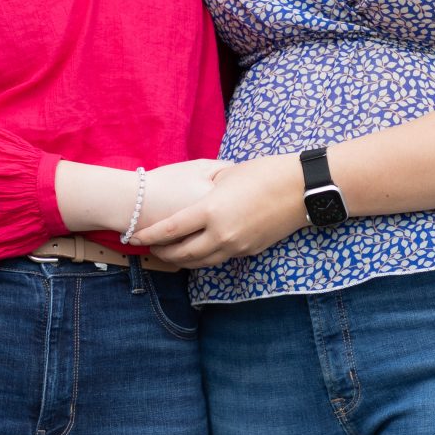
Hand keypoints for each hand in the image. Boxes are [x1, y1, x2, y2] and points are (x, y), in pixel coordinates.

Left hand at [137, 154, 306, 266]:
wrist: (301, 189)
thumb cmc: (264, 173)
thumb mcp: (226, 173)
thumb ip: (204, 187)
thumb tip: (189, 193)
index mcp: (210, 211)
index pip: (170, 230)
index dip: (148, 236)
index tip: (133, 238)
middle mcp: (221, 234)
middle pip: (182, 254)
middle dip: (162, 254)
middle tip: (148, 249)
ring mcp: (236, 246)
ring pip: (201, 262)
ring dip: (182, 261)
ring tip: (169, 254)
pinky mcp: (249, 251)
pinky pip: (220, 258)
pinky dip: (204, 257)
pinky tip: (198, 250)